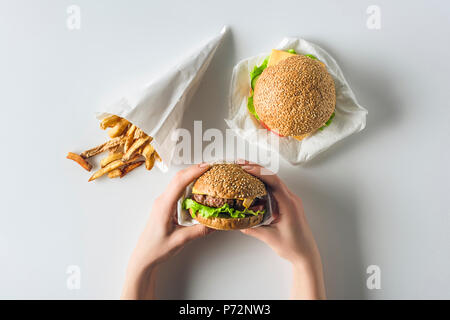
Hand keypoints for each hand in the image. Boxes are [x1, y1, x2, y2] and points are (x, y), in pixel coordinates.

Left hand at [121, 163, 213, 298]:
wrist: (144, 257)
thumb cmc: (157, 249)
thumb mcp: (180, 241)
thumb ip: (199, 231)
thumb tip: (215, 223)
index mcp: (164, 206)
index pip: (179, 182)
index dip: (193, 172)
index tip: (207, 167)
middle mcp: (162, 200)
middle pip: (178, 178)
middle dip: (194, 170)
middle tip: (211, 167)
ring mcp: (163, 202)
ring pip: (178, 183)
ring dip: (191, 176)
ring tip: (207, 174)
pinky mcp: (166, 206)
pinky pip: (177, 190)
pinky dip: (188, 185)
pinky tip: (198, 188)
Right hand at [238, 161, 325, 298]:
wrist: (306, 254)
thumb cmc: (293, 247)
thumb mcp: (270, 238)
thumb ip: (254, 229)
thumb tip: (239, 222)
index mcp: (289, 204)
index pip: (274, 182)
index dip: (260, 173)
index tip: (246, 168)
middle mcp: (291, 199)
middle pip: (273, 178)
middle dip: (257, 169)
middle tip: (241, 164)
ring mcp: (291, 200)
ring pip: (274, 182)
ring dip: (260, 174)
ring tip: (244, 170)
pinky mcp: (289, 204)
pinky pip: (276, 189)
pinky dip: (264, 183)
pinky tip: (254, 184)